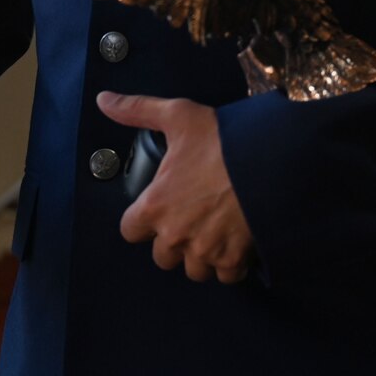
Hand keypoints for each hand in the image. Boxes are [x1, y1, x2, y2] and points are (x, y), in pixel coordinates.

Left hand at [97, 91, 255, 283]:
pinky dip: (229, 265)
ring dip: (200, 256)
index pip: (130, 231)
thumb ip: (137, 110)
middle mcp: (175, 235)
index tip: (158, 209)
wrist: (271, 161)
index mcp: (155, 206)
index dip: (142, 221)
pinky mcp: (233, 259)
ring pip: (193, 270)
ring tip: (212, 232)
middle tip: (190, 218)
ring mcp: (205, 251)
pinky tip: (234, 243)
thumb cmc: (222, 140)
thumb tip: (104, 100)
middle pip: (162, 256)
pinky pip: (225, 275)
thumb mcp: (178, 116)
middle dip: (173, 241)